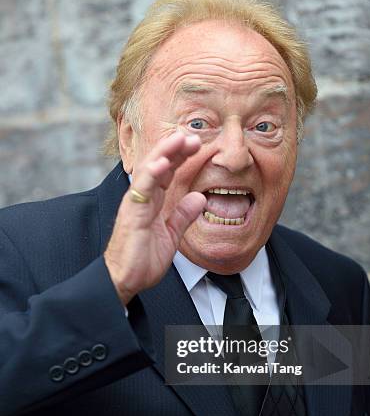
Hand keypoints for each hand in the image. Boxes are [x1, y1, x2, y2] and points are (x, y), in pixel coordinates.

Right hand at [104, 132, 205, 304]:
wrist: (124, 280)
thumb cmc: (142, 260)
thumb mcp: (171, 235)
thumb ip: (183, 215)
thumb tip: (199, 198)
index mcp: (153, 202)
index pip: (167, 173)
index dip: (181, 157)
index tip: (196, 145)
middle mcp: (143, 198)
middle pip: (158, 165)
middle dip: (174, 149)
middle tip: (191, 136)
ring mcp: (135, 204)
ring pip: (149, 171)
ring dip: (164, 153)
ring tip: (178, 139)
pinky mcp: (131, 213)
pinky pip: (140, 190)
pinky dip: (150, 174)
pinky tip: (161, 163)